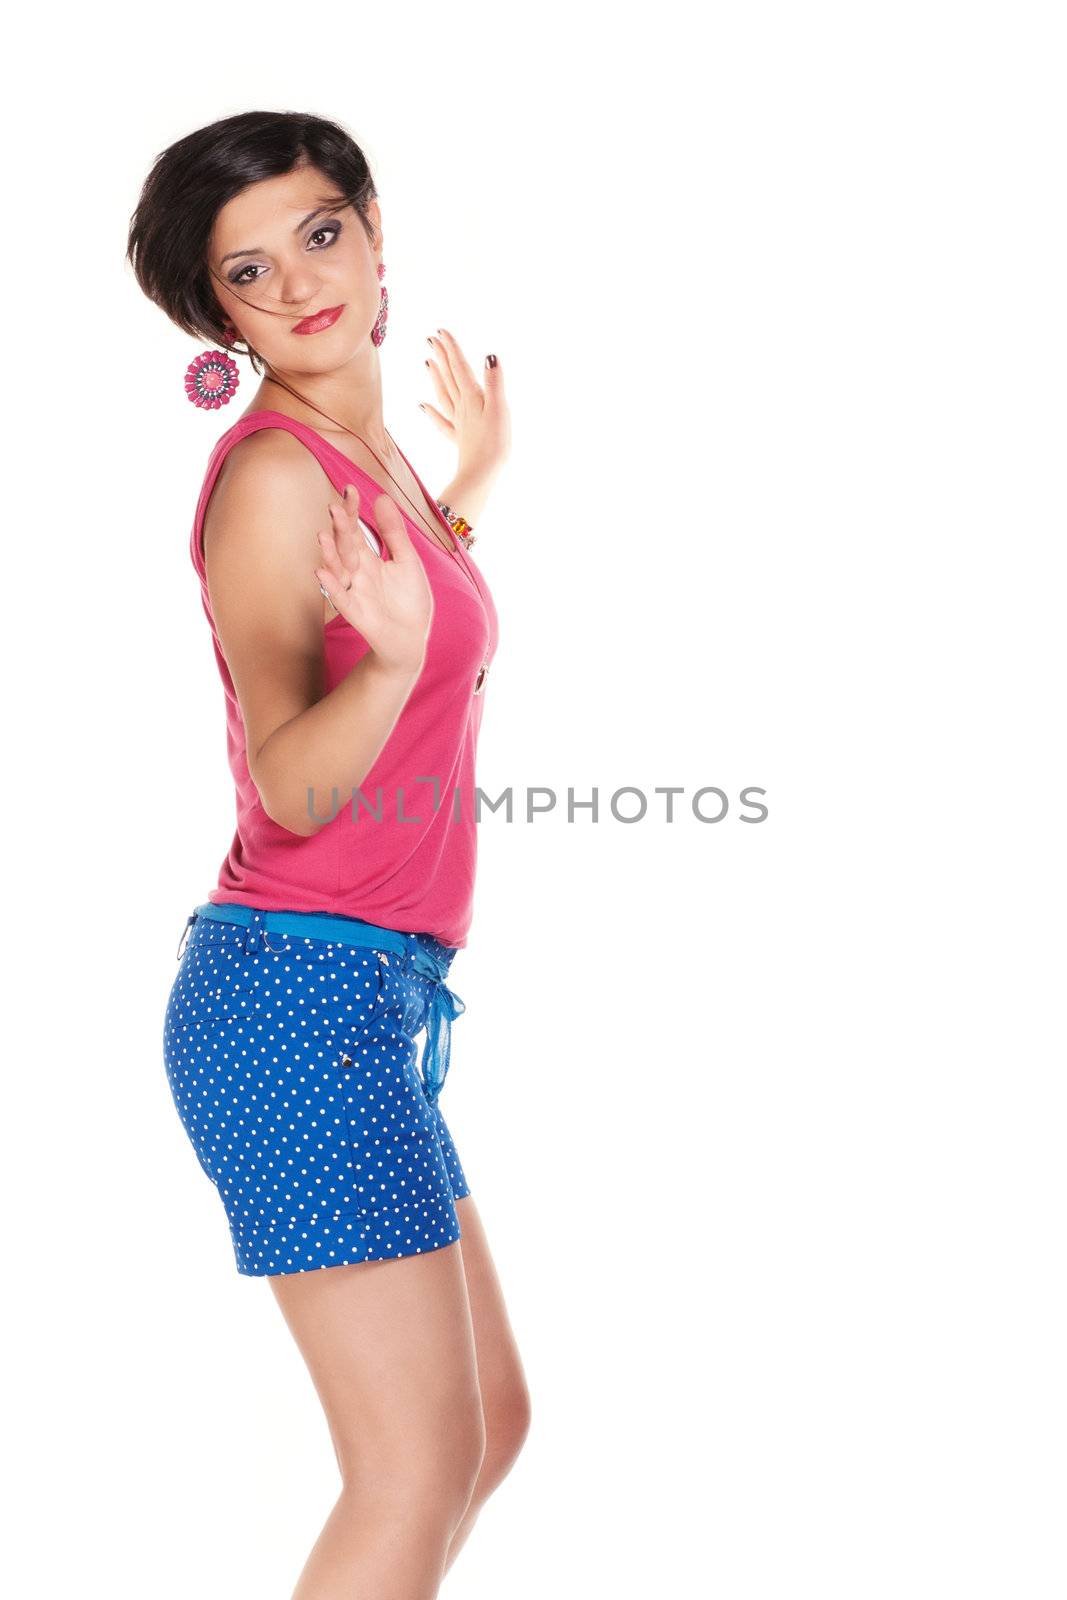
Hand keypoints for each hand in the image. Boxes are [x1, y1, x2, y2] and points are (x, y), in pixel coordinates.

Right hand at [314, 489, 432, 676]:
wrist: (411, 639)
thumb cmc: (409, 601)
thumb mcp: (407, 561)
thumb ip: (394, 532)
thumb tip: (382, 497)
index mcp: (369, 559)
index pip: (356, 530)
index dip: (352, 511)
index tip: (350, 489)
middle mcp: (357, 572)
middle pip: (345, 546)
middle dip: (340, 528)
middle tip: (334, 507)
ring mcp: (354, 591)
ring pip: (337, 569)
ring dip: (328, 554)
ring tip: (321, 536)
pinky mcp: (355, 612)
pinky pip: (340, 597)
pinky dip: (330, 585)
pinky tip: (321, 572)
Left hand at [422, 328, 510, 489]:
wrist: (481, 475)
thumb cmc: (494, 443)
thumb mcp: (499, 409)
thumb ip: (494, 382)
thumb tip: (489, 356)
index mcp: (472, 398)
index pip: (460, 367)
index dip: (451, 349)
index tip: (441, 332)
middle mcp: (462, 407)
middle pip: (449, 377)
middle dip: (442, 357)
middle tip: (432, 340)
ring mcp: (459, 423)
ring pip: (444, 395)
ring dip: (436, 378)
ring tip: (428, 363)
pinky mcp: (459, 439)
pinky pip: (442, 422)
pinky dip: (432, 413)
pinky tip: (422, 406)